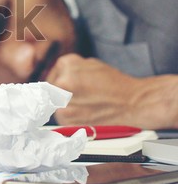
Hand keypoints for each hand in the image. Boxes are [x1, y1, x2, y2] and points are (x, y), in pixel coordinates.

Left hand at [46, 54, 177, 128]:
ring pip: (54, 104)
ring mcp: (63, 100)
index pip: (52, 73)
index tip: (68, 88)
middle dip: (61, 94)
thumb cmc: (115, 84)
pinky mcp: (67, 119)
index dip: (60, 82)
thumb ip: (70, 68)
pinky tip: (86, 113)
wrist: (133, 103)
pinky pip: (61, 117)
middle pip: (50, 89)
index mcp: (66, 64)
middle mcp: (62, 81)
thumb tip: (55, 75)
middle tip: (79, 98)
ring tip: (86, 105)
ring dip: (65, 106)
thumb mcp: (90, 64)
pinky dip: (71, 117)